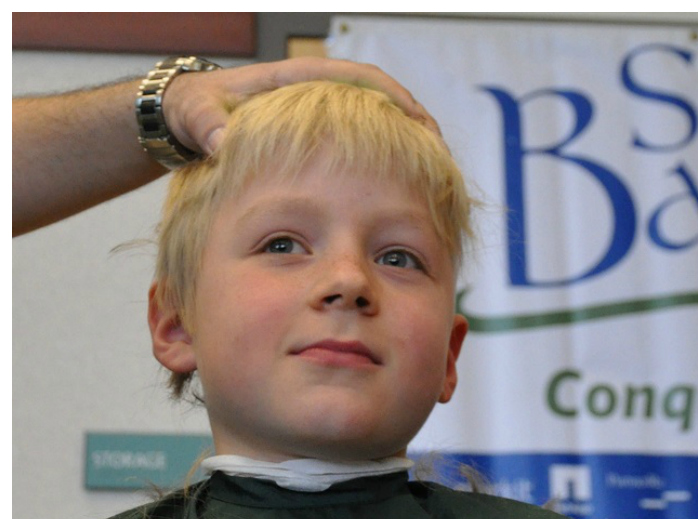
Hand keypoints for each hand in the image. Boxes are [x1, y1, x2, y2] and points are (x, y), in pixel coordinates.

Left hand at [163, 57, 439, 154]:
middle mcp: (320, 95)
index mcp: (300, 79)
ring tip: (433, 177)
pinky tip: (399, 192)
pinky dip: (388, 162)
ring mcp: (325, 118)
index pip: (362, 78)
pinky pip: (367, 146)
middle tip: (442, 154)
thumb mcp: (198, 115)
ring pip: (380, 126)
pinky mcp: (324, 141)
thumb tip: (220, 140)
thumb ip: (208, 125)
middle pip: (386, 102)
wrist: (186, 120)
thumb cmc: (194, 110)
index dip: (396, 98)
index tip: (420, 119)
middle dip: (418, 125)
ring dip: (408, 147)